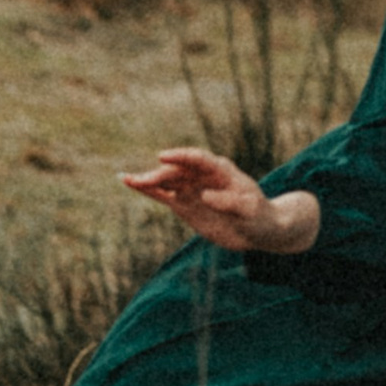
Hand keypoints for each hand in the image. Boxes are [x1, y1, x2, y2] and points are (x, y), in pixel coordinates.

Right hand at [121, 147, 319, 256]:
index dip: (181, 157)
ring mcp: (193, 188)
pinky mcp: (185, 203)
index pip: (199, 159)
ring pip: (167, 181)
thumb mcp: (250, 210)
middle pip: (178, 171)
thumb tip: (205, 195)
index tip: (163, 157)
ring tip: (126, 179)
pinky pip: (164, 194)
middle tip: (141, 181)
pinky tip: (131, 184)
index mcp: (222, 171)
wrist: (258, 229)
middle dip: (160, 174)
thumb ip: (229, 202)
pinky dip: (148, 190)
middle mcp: (204, 176)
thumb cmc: (258, 216)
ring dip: (148, 180)